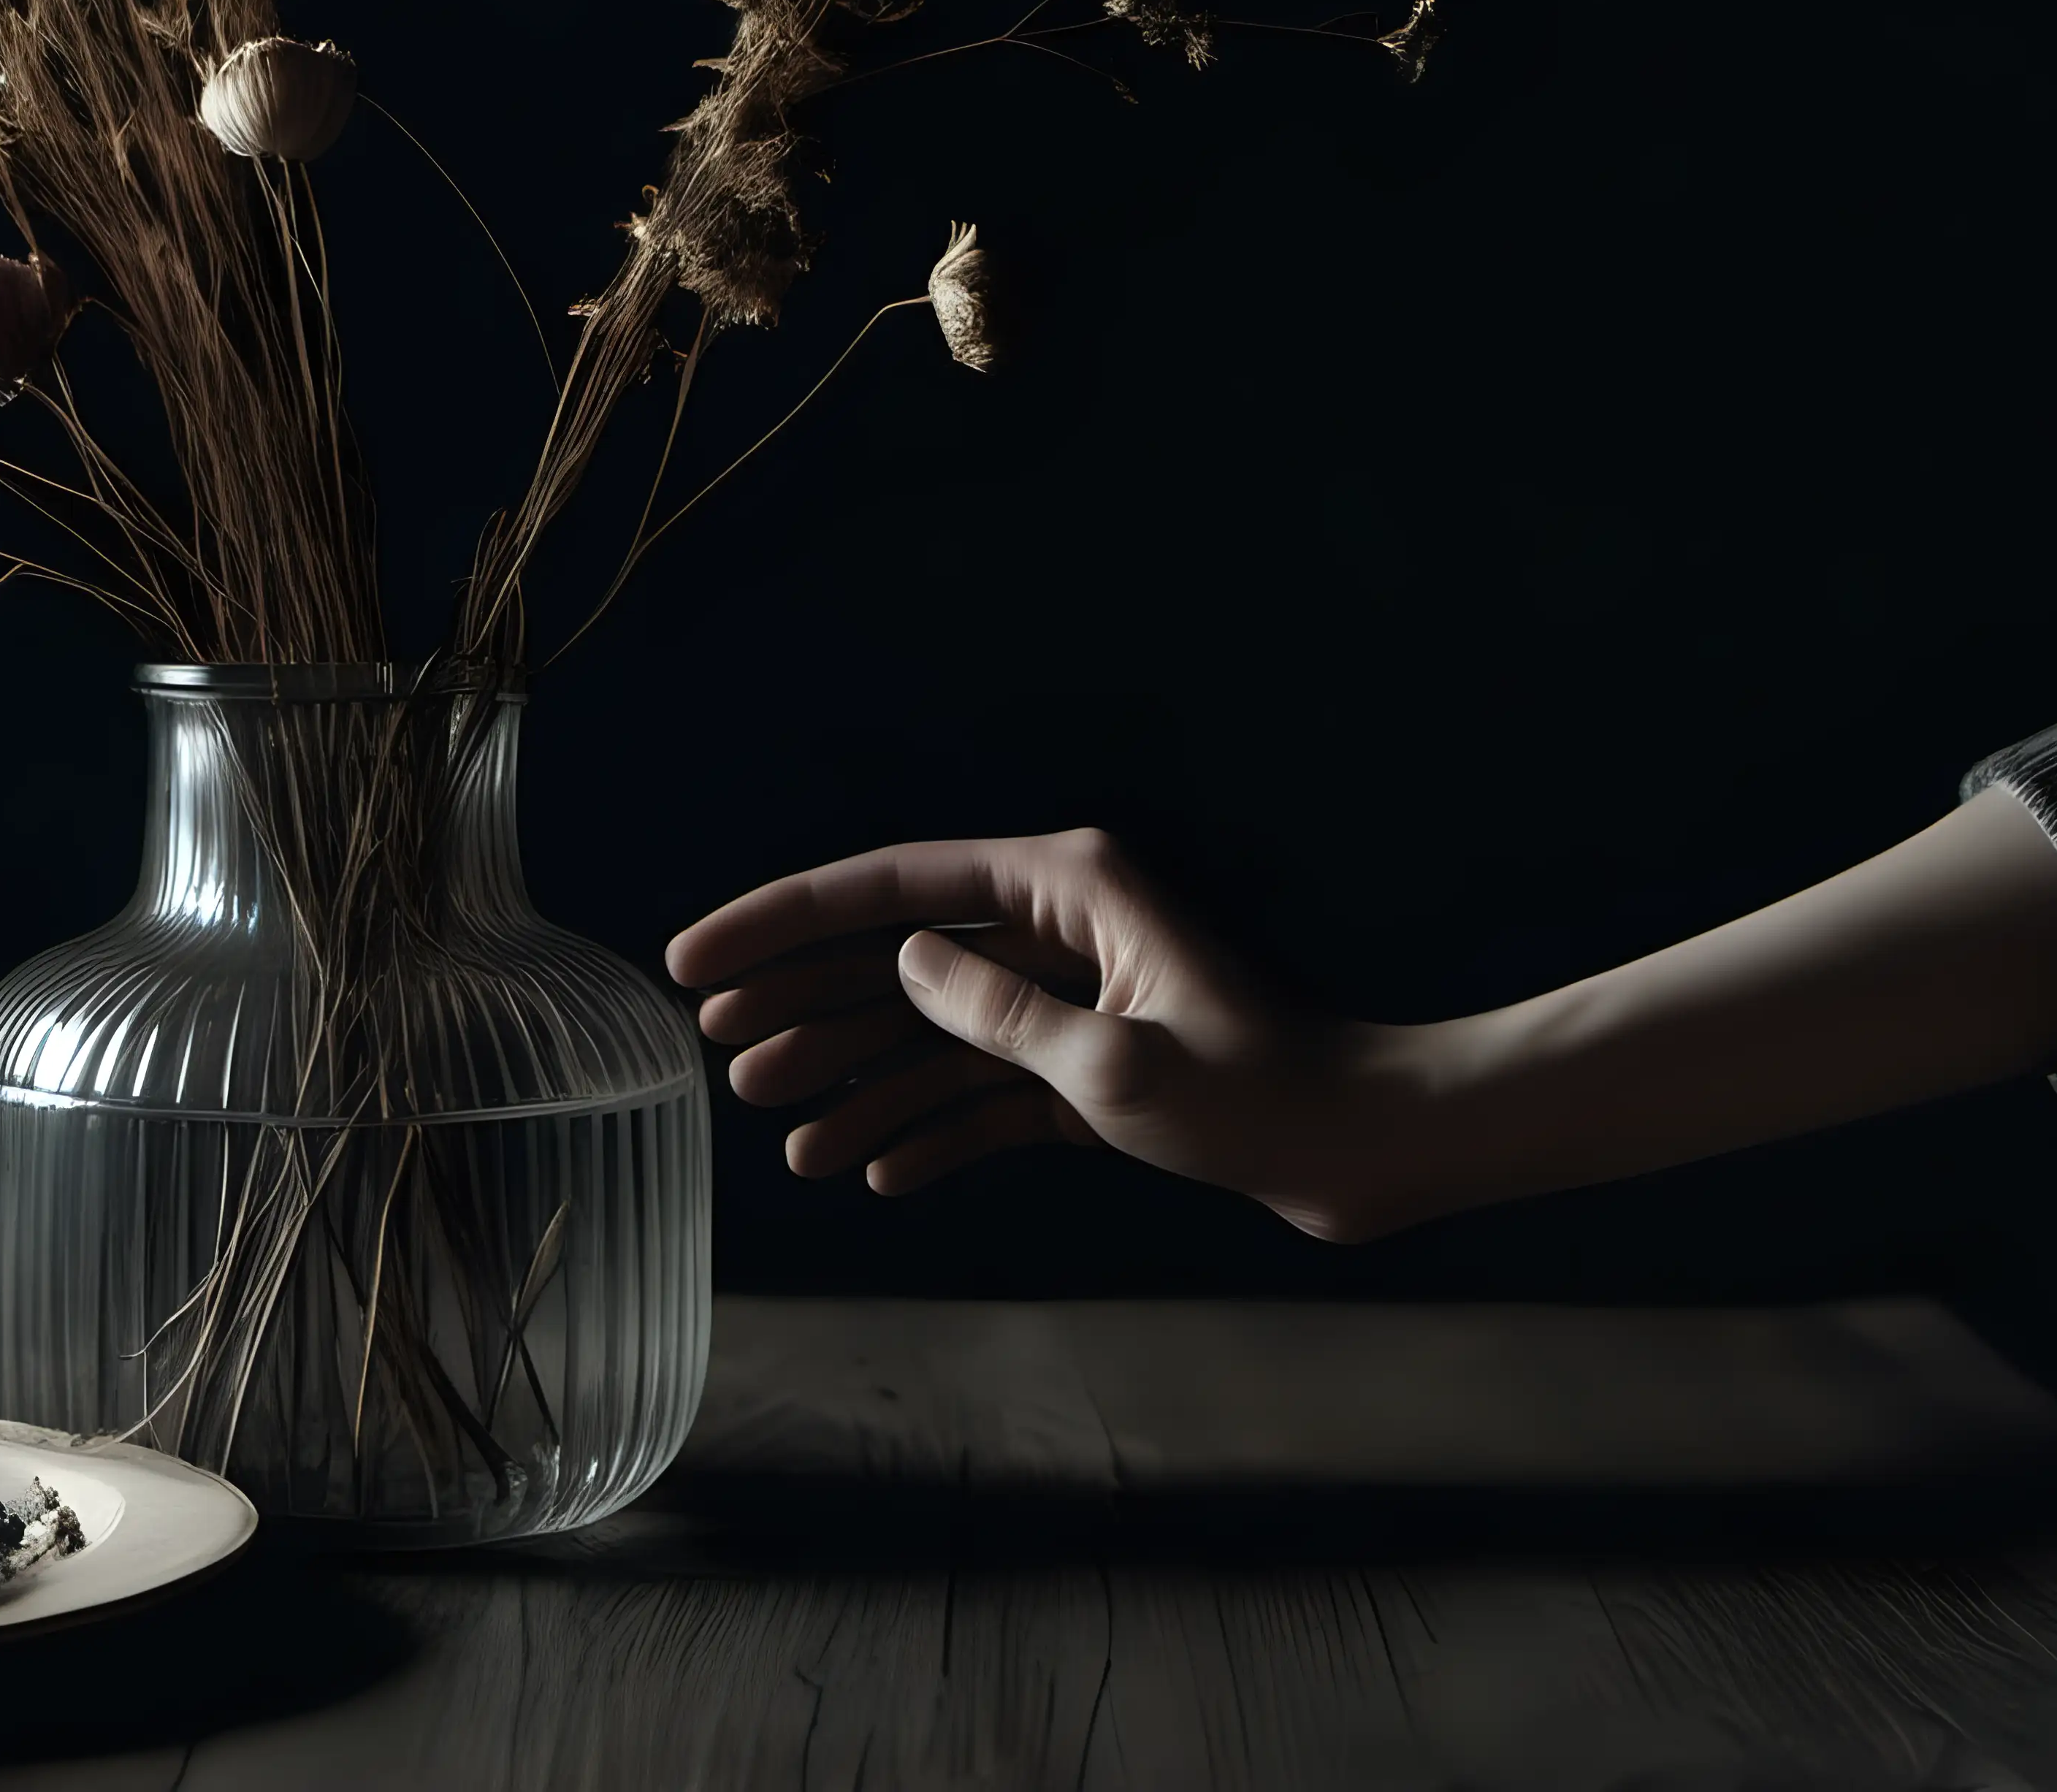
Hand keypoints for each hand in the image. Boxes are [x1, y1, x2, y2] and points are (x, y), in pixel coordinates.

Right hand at [667, 827, 1424, 1240]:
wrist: (1361, 1154)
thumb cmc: (1258, 1099)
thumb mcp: (1110, 1062)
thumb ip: (994, 1013)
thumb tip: (903, 965)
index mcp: (1067, 886)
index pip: (891, 888)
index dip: (782, 922)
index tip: (695, 961)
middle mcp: (1062, 928)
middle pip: (898, 958)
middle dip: (807, 1009)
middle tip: (721, 1058)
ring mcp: (1073, 998)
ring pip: (932, 1034)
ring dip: (859, 1083)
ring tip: (785, 1139)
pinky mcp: (1089, 1068)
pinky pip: (983, 1091)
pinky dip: (931, 1130)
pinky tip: (875, 1170)